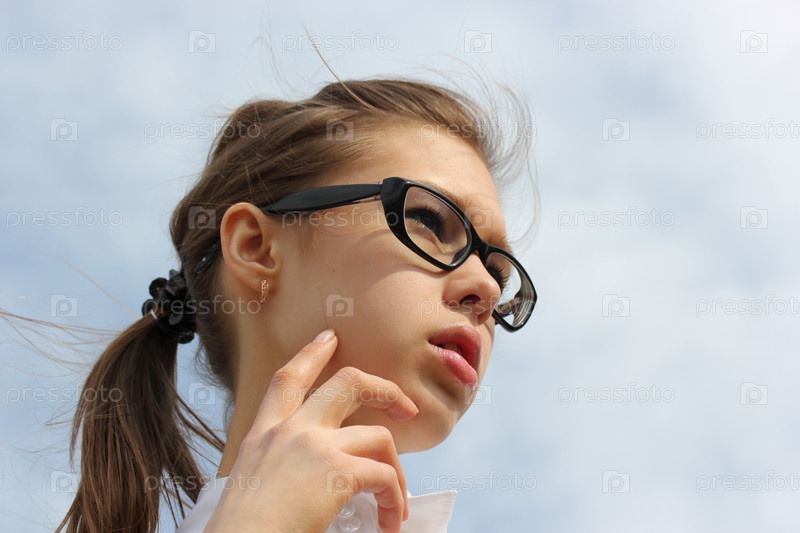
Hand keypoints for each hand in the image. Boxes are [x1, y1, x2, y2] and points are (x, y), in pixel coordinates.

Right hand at [205, 330, 418, 532]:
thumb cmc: (243, 528)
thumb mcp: (250, 479)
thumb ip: (279, 462)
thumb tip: (312, 474)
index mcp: (264, 433)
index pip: (288, 379)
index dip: (311, 353)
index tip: (331, 337)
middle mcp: (290, 430)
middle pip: (347, 382)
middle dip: (385, 388)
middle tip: (405, 407)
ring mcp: (316, 446)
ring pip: (379, 435)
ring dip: (397, 471)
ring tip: (397, 500)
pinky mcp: (339, 471)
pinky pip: (385, 476)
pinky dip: (395, 500)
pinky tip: (391, 521)